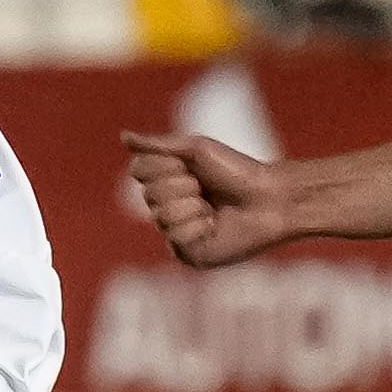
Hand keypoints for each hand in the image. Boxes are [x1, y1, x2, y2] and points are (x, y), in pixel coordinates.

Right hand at [122, 129, 301, 268]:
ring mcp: (175, 232)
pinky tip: (215, 226)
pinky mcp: (188, 254)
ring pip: (162, 216)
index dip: (165, 166)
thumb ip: (158, 146)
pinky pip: (176, 237)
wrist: (269, 198)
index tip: (190, 165)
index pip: (139, 171)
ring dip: (192, 206)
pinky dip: (198, 227)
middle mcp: (166, 208)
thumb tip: (123, 137)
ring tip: (214, 209)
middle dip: (182, 186)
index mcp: (165, 182)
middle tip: (206, 188)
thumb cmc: (237, 171)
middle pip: (149, 195)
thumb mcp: (196, 150)